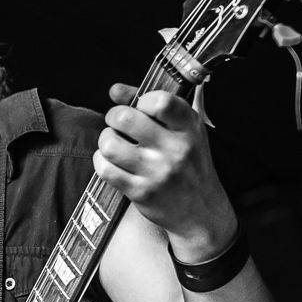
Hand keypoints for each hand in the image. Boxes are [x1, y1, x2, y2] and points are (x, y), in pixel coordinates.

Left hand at [93, 83, 237, 262]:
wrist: (200, 211)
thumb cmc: (189, 163)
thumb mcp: (184, 130)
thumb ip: (153, 104)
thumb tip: (114, 90)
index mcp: (189, 128)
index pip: (159, 101)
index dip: (140, 99)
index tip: (140, 107)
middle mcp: (175, 149)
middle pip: (124, 118)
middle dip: (113, 116)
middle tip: (117, 123)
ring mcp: (157, 172)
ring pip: (110, 144)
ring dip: (105, 140)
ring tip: (114, 144)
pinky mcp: (141, 192)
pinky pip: (105, 169)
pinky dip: (101, 161)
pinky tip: (111, 161)